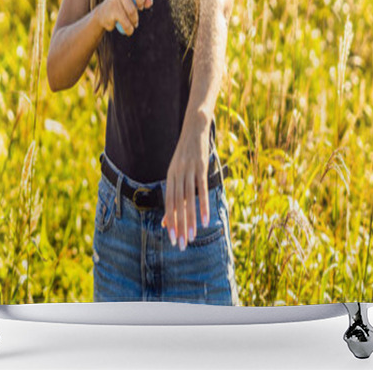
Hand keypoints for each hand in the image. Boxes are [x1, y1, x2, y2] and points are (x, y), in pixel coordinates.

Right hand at [99, 0, 157, 35]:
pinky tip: (129, 27)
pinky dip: (130, 27)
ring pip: (132, 7)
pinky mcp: (110, 5)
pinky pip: (126, 19)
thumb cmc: (126, 2)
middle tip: (141, 6)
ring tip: (135, 21)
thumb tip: (147, 2)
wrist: (105, 15)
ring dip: (135, 17)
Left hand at [161, 114, 210, 249]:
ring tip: (192, 237)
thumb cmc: (186, 153)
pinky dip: (203, 206)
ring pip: (188, 200)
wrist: (195, 127)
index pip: (168, 203)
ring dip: (191, 220)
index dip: (169, 222)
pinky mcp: (201, 167)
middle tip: (180, 245)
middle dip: (178, 226)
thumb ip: (174, 192)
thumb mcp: (177, 171)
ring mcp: (189, 170)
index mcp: (170, 176)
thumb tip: (167, 217)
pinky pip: (202, 190)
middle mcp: (177, 174)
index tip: (171, 239)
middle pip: (177, 204)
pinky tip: (206, 220)